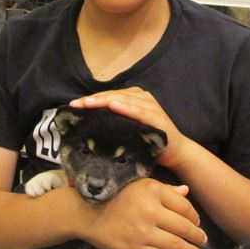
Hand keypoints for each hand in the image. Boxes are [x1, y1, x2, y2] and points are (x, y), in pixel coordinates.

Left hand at [69, 87, 190, 168]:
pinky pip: (139, 111)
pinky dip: (126, 108)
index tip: (73, 105)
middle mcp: (141, 97)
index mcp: (133, 97)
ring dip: (104, 101)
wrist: (177, 152)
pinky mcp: (157, 117)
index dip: (90, 99)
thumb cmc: (148, 141)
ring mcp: (150, 105)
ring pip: (122, 100)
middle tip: (76, 104)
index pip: (107, 96)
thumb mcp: (128, 129)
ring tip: (88, 103)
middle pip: (112, 96)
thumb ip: (114, 123)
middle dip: (92, 100)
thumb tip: (87, 125)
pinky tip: (114, 105)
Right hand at [79, 178, 205, 248]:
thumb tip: (186, 191)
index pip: (184, 206)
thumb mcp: (138, 184)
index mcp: (152, 190)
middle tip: (203, 240)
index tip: (197, 222)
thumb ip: (164, 189)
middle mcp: (150, 209)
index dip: (194, 216)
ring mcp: (143, 231)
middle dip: (197, 235)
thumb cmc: (114, 195)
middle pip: (183, 226)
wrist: (86, 212)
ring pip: (176, 244)